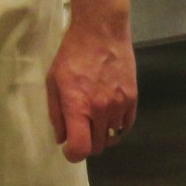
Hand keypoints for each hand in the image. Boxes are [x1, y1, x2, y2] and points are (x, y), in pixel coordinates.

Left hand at [45, 19, 136, 161]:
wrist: (101, 31)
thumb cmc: (72, 54)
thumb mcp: (53, 80)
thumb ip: (56, 112)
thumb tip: (61, 138)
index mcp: (78, 107)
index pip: (81, 148)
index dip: (73, 154)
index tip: (69, 147)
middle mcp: (101, 110)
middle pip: (97, 147)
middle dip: (87, 143)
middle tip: (81, 130)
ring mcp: (119, 105)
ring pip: (112, 137)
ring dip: (102, 134)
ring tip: (95, 118)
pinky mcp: (133, 99)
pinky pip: (126, 126)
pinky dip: (117, 127)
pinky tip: (109, 116)